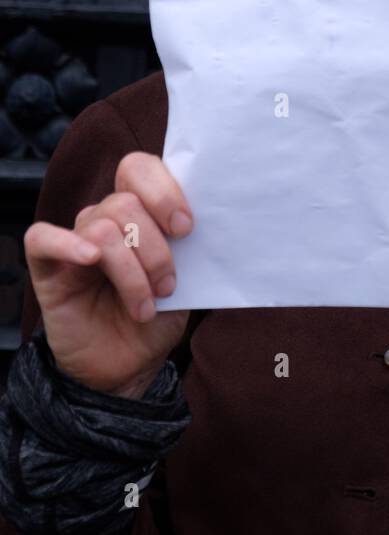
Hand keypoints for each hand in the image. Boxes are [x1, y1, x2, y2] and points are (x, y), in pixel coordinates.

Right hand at [23, 153, 192, 397]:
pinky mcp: (47, 268)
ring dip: (131, 272)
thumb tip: (201, 218)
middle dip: (154, 248)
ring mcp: (74, 242)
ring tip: (146, 307)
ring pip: (101, 230)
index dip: (163, 190)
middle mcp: (104, 220)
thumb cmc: (158, 316)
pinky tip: (90, 260)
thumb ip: (187, 245)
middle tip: (168, 285)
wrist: (130, 365)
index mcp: (138, 212)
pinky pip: (42, 238)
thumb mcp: (185, 278)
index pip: (139, 169)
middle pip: (125, 203)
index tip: (185, 228)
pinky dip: (67, 244)